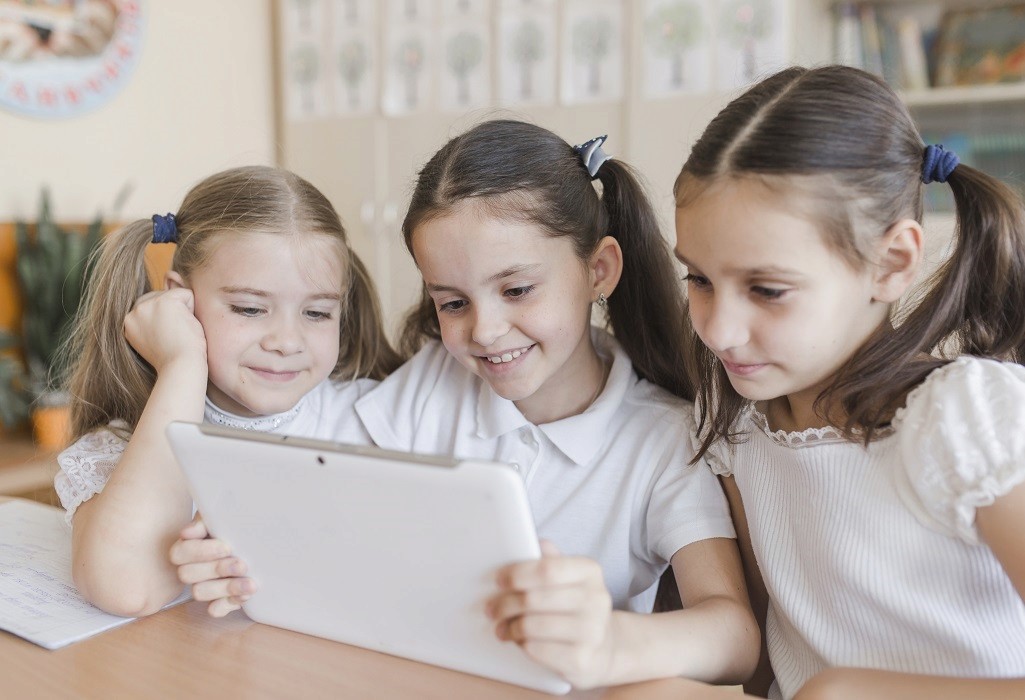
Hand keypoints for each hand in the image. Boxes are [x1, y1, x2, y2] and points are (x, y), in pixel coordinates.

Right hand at [124, 288, 206, 373]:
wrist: (180, 368)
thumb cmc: (175, 357)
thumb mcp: (159, 333)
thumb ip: (158, 310)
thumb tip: (170, 274)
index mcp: (128, 323)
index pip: (154, 306)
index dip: (168, 322)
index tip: (166, 341)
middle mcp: (133, 313)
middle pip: (164, 298)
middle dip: (176, 316)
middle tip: (174, 339)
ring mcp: (146, 306)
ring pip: (176, 296)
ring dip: (184, 314)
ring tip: (179, 334)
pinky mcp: (164, 302)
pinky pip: (187, 294)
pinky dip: (193, 311)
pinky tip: (185, 328)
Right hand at [169, 515, 256, 617]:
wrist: (259, 541)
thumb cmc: (235, 526)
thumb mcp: (222, 517)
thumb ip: (204, 521)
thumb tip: (188, 532)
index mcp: (188, 546)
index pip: (180, 553)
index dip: (202, 552)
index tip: (227, 546)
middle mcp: (191, 568)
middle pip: (187, 574)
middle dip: (217, 569)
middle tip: (242, 565)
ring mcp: (202, 586)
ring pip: (199, 593)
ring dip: (227, 588)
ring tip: (251, 584)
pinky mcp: (217, 601)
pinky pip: (214, 610)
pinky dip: (229, 604)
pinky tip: (245, 597)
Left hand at [486, 540, 615, 688]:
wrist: (603, 648)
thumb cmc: (576, 608)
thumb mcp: (569, 579)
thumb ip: (550, 561)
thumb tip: (535, 543)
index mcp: (590, 571)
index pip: (546, 569)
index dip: (517, 574)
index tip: (499, 580)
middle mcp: (596, 599)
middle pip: (534, 599)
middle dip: (505, 604)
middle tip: (491, 609)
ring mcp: (592, 631)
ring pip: (532, 625)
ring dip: (510, 627)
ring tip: (501, 627)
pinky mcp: (581, 659)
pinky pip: (537, 650)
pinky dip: (521, 644)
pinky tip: (518, 641)